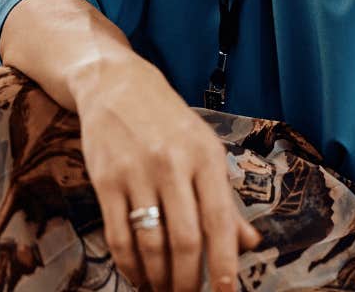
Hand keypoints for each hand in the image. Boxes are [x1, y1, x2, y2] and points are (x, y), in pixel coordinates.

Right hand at [70, 53, 261, 291]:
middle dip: (188, 281)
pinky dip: (129, 265)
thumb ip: (225, 199)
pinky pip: (118, 235)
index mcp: (205, 157)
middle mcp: (173, 164)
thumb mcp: (205, 149)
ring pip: (151, 243)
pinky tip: (137, 276)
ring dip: (158, 278)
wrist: (115, 83)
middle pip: (186, 239)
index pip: (220, 221)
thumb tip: (250, 243)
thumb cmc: (168, 120)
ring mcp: (137, 172)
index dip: (225, 264)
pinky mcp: (105, 179)